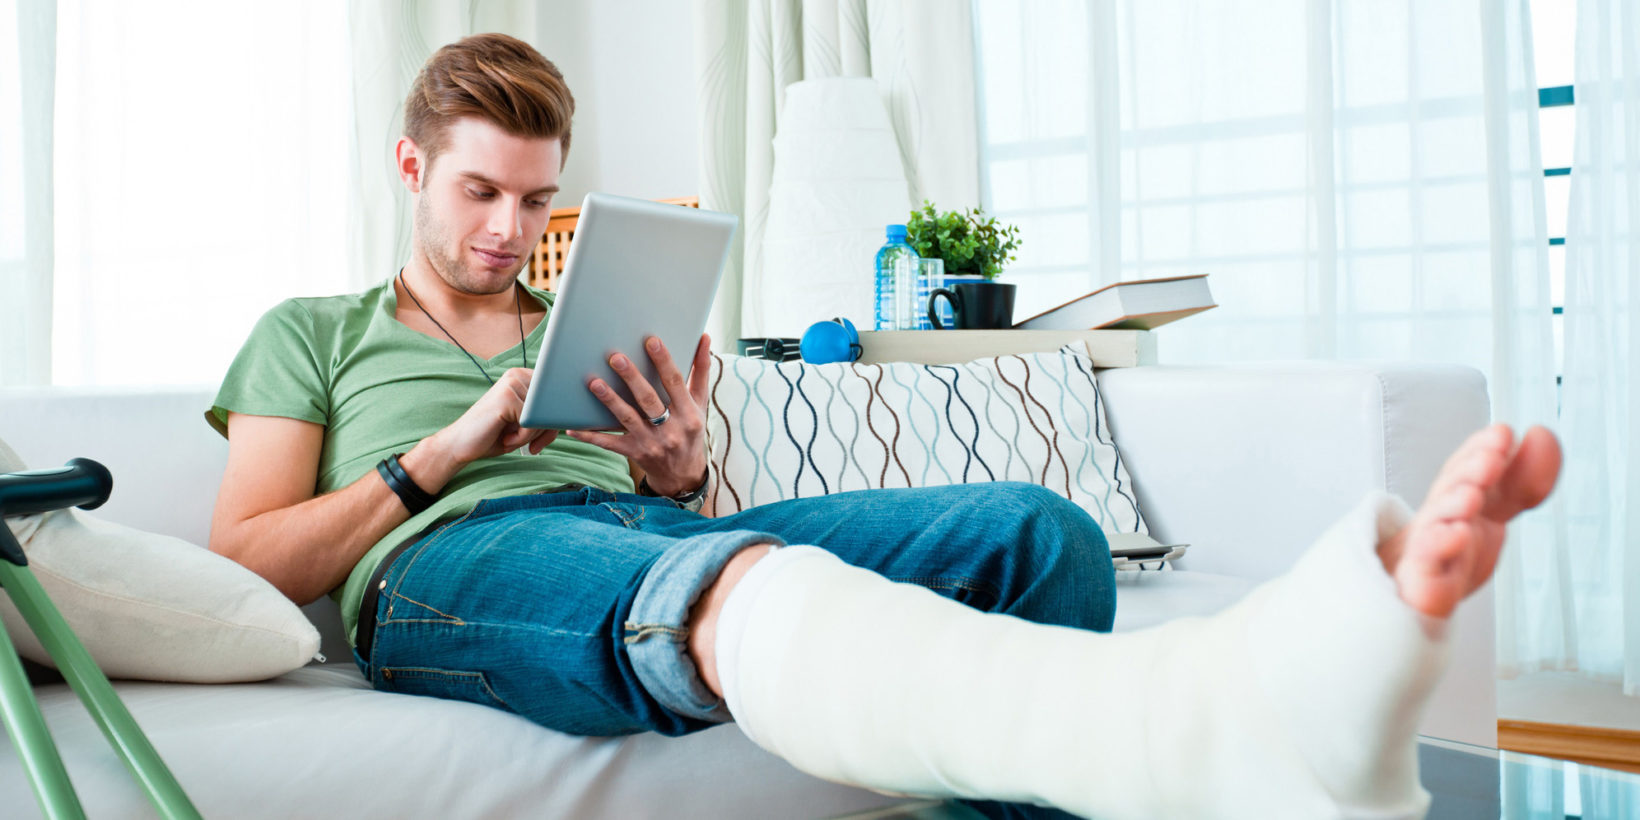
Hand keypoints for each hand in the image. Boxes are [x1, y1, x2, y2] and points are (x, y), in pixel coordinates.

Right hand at [429, 367, 558, 467]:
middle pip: (553, 407)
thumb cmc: (496, 435)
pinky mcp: (507, 397)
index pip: (557, 398)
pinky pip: (532, 424)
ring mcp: (512, 384)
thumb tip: (567, 412)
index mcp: (524, 377)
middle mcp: (518, 375)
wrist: (460, 444)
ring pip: (544, 416)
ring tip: (510, 437)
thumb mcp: (527, 424)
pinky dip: (522, 438)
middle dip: (544, 432)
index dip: (553, 423)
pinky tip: (505, 438)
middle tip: (528, 444)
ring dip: (531, 436)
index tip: (540, 440)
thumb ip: (547, 415)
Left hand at [567, 334, 711, 496]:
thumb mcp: (700, 403)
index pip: (675, 382)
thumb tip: (704, 337)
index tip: (651, 341)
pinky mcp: (633, 453)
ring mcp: (650, 443)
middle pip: (649, 399)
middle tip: (615, 357)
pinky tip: (572, 428)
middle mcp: (671, 429)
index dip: (664, 361)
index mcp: (689, 414)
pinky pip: (609, 443)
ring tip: (594, 382)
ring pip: (627, 418)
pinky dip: (590, 436)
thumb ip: (701, 371)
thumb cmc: (690, 430)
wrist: (683, 474)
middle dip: (632, 377)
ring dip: (610, 400)